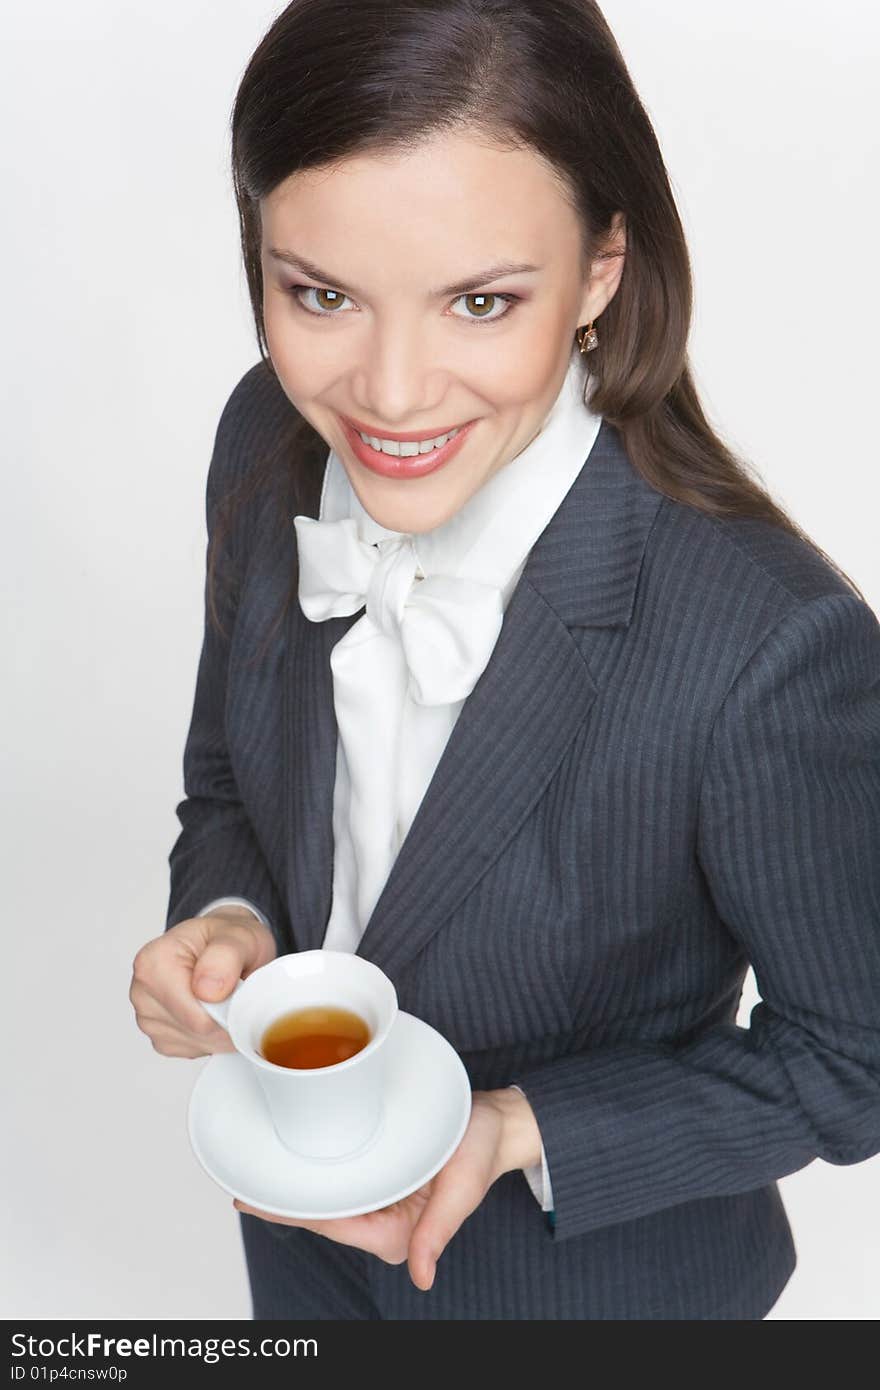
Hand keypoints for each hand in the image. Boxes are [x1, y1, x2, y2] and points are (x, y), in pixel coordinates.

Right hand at [129, 906, 277, 1056]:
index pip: (197, 1016)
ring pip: (197, 1043)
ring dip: (220, 1029)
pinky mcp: (159, 1036)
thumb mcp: (238, 935)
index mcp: (153, 962)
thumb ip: (225, 956)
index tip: (241, 990)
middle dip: (225, 1021)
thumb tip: (207, 990)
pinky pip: (193, 1049)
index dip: (229, 1011)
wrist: (221, 944)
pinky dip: (211, 1037)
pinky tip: (213, 1010)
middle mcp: (143, 992)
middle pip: (197, 1032)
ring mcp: (148, 1018)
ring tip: (223, 998)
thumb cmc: (226, 938)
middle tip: (237, 993)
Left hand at [233, 1086, 542, 1291]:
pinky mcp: (385, 1176)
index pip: (331, 1224)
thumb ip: (439, 1231)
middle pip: (323, 1212)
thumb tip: (421, 1276)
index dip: (290, 1213)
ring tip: (260, 1166)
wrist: (498, 1120)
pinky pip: (345, 1175)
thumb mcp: (463, 1186)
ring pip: (331, 1194)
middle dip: (285, 1200)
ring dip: (300, 1182)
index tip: (253, 1201)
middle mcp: (386, 1220)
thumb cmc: (482, 1148)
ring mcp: (384, 1197)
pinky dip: (320, 1168)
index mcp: (398, 1233)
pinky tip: (298, 1154)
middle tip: (241, 1179)